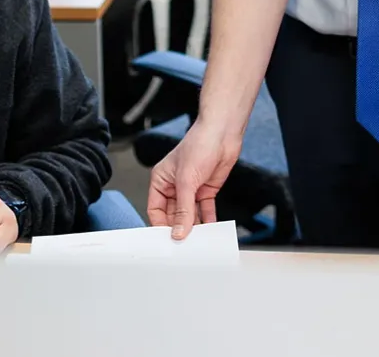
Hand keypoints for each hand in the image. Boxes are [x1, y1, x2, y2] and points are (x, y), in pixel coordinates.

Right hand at [147, 120, 240, 239]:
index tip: (167, 241)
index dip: (160, 226)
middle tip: (185, 244)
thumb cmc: (199, 145)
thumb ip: (183, 209)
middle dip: (179, 228)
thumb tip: (178, 231)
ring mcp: (191, 189)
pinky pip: (205, 210)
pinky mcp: (206, 190)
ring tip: (199, 240)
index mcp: (161, 181)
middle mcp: (174, 187)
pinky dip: (208, 220)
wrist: (222, 133)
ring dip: (195, 227)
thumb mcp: (187, 181)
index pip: (156, 210)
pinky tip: (211, 229)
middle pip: (173, 215)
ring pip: (189, 215)